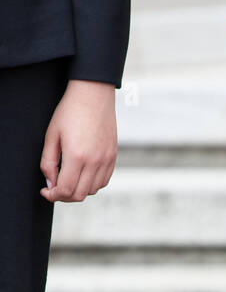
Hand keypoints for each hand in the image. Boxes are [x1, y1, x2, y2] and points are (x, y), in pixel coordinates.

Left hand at [40, 81, 117, 202]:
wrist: (93, 94)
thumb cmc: (70, 111)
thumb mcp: (52, 135)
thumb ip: (48, 162)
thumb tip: (51, 183)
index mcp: (77, 156)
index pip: (66, 189)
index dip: (54, 195)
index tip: (46, 191)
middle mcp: (94, 162)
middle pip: (80, 194)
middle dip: (65, 196)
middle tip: (55, 188)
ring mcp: (106, 160)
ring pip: (92, 190)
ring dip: (79, 190)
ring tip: (69, 180)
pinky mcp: (113, 157)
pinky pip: (103, 181)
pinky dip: (92, 184)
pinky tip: (82, 174)